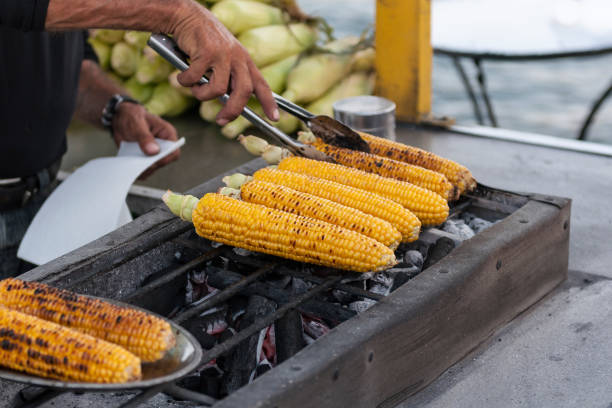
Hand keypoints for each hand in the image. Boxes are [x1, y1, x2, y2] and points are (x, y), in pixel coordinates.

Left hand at [112, 103, 179, 178]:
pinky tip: (130, 166)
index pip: (174, 151)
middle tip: (138, 165)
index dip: (165, 158)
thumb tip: (153, 151)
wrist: (120, 118)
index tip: (153, 162)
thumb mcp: (136, 123)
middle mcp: (164, 145)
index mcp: (167, 134)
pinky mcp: (146, 158)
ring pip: (154, 168)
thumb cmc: (132, 116)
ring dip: (144, 169)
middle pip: (164, 162)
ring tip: (132, 165)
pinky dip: (137, 170)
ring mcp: (155, 153)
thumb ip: (144, 137)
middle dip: (152, 165)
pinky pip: (145, 169)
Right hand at [168, 1, 278, 125]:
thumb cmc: (203, 41)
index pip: (261, 85)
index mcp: (245, 60)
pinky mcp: (206, 53)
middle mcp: (238, 58)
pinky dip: (185, 82)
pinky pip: (195, 79)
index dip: (269, 103)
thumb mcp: (224, 58)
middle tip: (221, 121)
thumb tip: (229, 104)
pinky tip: (182, 75)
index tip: (274, 118)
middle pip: (243, 92)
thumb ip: (229, 77)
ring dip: (202, 95)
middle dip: (233, 111)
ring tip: (194, 88)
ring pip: (217, 90)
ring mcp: (223, 55)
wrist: (186, 16)